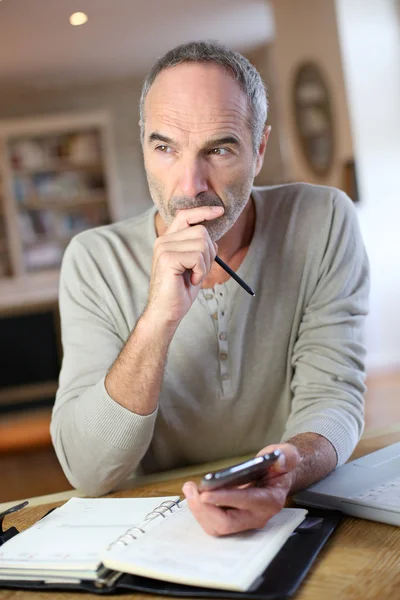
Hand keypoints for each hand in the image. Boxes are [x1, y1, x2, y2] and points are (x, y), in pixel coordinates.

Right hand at [145, 206, 223, 326]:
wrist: (166, 312)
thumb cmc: (180, 291)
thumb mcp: (193, 266)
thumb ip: (199, 249)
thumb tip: (213, 239)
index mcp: (168, 240)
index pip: (185, 215)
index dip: (203, 211)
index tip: (220, 212)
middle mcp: (163, 240)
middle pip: (202, 231)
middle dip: (209, 253)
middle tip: (199, 270)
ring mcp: (164, 248)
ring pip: (202, 243)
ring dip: (205, 264)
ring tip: (193, 276)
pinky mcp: (168, 258)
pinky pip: (198, 257)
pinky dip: (200, 271)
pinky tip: (191, 281)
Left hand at [182, 443, 300, 535]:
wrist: (278, 478)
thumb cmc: (279, 465)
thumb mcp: (287, 455)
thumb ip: (287, 457)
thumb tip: (279, 461)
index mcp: (270, 500)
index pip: (246, 503)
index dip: (224, 499)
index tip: (204, 493)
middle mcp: (257, 516)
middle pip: (227, 523)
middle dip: (204, 509)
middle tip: (191, 489)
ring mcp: (245, 522)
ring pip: (217, 527)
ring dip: (199, 511)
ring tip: (190, 488)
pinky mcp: (234, 522)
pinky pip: (213, 524)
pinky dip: (201, 511)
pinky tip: (195, 495)